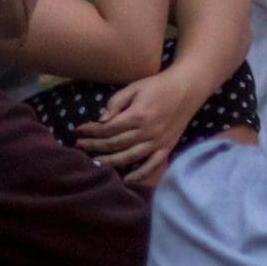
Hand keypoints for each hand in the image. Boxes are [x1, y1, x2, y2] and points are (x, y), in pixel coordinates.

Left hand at [77, 69, 202, 187]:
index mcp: (138, 115)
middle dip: (94, 145)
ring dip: (109, 161)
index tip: (78, 130)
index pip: (108, 128)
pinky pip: (152, 165)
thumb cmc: (159, 85)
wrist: (188, 88)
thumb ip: (117, 102)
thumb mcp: (135, 87)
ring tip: (93, 162)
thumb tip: (101, 121)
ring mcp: (158, 142)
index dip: (91, 130)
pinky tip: (125, 180)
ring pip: (128, 157)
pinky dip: (139, 175)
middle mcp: (147, 132)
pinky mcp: (167, 147)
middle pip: (115, 144)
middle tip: (79, 146)